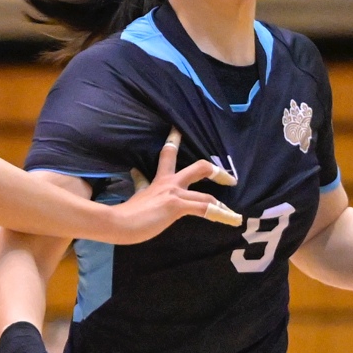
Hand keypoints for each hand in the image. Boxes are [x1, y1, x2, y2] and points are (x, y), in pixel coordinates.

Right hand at [94, 131, 240, 244]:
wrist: (118, 222)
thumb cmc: (128, 212)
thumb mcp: (137, 193)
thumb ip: (141, 183)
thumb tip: (135, 172)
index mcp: (161, 179)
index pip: (168, 154)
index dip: (174, 140)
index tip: (179, 130)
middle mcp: (171, 183)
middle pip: (200, 167)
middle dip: (218, 172)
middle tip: (231, 179)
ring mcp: (175, 193)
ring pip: (207, 196)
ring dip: (223, 206)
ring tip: (234, 215)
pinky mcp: (176, 206)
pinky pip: (205, 209)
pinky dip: (221, 216)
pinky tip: (232, 221)